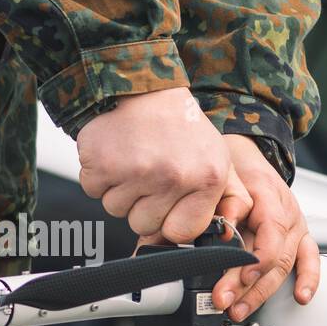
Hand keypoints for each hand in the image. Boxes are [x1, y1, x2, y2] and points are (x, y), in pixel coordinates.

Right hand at [76, 87, 250, 242]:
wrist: (144, 87)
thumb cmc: (184, 130)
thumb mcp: (221, 161)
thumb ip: (233, 201)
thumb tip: (227, 238)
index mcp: (206, 179)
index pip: (180, 233)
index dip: (170, 221)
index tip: (170, 203)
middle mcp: (172, 177)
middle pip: (144, 225)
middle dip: (143, 205)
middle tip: (150, 174)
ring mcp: (135, 171)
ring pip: (116, 210)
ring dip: (121, 191)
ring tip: (135, 161)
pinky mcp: (100, 162)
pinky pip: (93, 191)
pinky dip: (99, 177)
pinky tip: (115, 155)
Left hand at [209, 134, 319, 320]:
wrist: (248, 156)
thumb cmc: (238, 169)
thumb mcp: (225, 180)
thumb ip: (225, 205)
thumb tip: (223, 228)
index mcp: (271, 199)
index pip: (271, 236)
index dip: (256, 261)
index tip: (239, 278)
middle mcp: (288, 216)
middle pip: (274, 258)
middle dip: (249, 286)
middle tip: (225, 301)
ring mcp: (296, 229)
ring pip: (285, 266)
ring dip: (262, 292)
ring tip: (241, 309)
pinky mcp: (299, 238)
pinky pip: (310, 260)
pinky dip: (308, 279)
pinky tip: (301, 297)